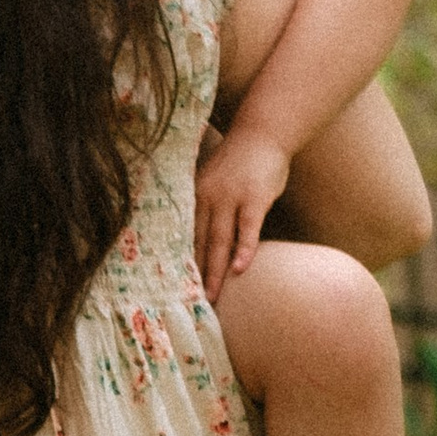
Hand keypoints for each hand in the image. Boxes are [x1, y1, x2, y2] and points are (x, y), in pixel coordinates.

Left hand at [194, 121, 292, 300]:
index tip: (174, 287)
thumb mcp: (213, 180)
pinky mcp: (254, 198)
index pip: (184, 235)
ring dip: (215, 271)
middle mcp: (208, 198)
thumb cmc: (240, 161)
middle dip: (194, 275)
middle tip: (189, 302)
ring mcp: (231, 198)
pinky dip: (243, 250)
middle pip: (197, 243)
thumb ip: (205, 205)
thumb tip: (198, 235)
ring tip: (212, 296)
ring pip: (219, 241)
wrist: (262, 132)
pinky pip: (248, 229)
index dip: (180, 262)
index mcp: (195, 196)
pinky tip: (240, 269)